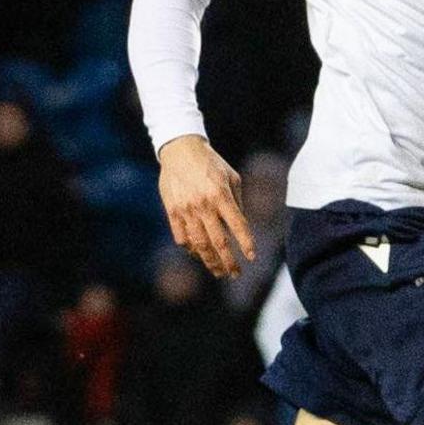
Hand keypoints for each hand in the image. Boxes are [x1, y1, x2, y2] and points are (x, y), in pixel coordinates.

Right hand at [157, 134, 254, 277]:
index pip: (238, 225)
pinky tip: (199, 254)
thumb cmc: (211, 164)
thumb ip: (237, 203)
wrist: (180, 150)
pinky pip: (181, 237)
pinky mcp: (172, 211)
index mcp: (221, 195)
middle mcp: (203, 205)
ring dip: (210, 261)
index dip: (246, 243)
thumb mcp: (232, 178)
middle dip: (228, 261)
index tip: (252, 257)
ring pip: (199, 244)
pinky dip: (191, 249)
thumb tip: (240, 229)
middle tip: (235, 274)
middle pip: (218, 241)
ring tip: (219, 272)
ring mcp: (186, 210)